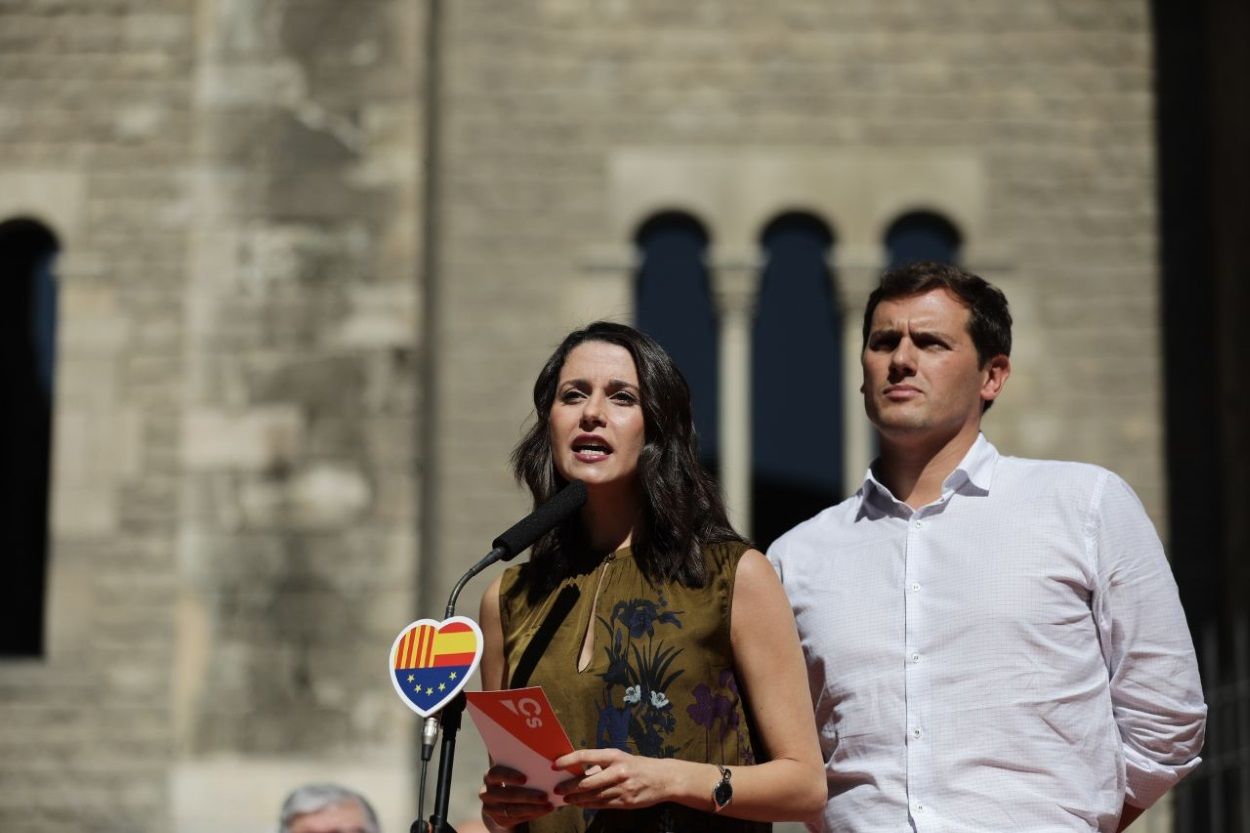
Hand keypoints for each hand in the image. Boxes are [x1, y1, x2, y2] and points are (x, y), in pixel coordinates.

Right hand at [479, 765, 551, 828]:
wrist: (502, 800)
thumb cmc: (513, 778)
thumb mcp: (514, 771)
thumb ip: (522, 766)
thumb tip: (546, 763)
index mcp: (489, 776)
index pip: (495, 773)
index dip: (509, 776)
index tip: (525, 779)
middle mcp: (486, 792)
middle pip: (506, 794)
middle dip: (527, 796)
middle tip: (544, 796)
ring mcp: (491, 808)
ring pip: (512, 810)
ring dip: (533, 807)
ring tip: (548, 805)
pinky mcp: (499, 820)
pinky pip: (517, 819)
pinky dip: (533, 814)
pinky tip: (545, 810)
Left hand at [552, 748, 675, 810]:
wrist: (663, 779)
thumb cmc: (638, 766)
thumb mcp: (621, 758)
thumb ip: (602, 764)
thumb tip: (580, 771)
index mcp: (614, 755)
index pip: (586, 756)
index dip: (568, 760)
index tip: (555, 764)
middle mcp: (617, 771)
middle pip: (586, 781)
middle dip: (568, 786)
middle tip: (556, 789)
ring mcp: (621, 788)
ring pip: (593, 796)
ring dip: (576, 798)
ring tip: (565, 799)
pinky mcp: (625, 802)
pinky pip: (602, 804)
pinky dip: (588, 805)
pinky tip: (580, 804)